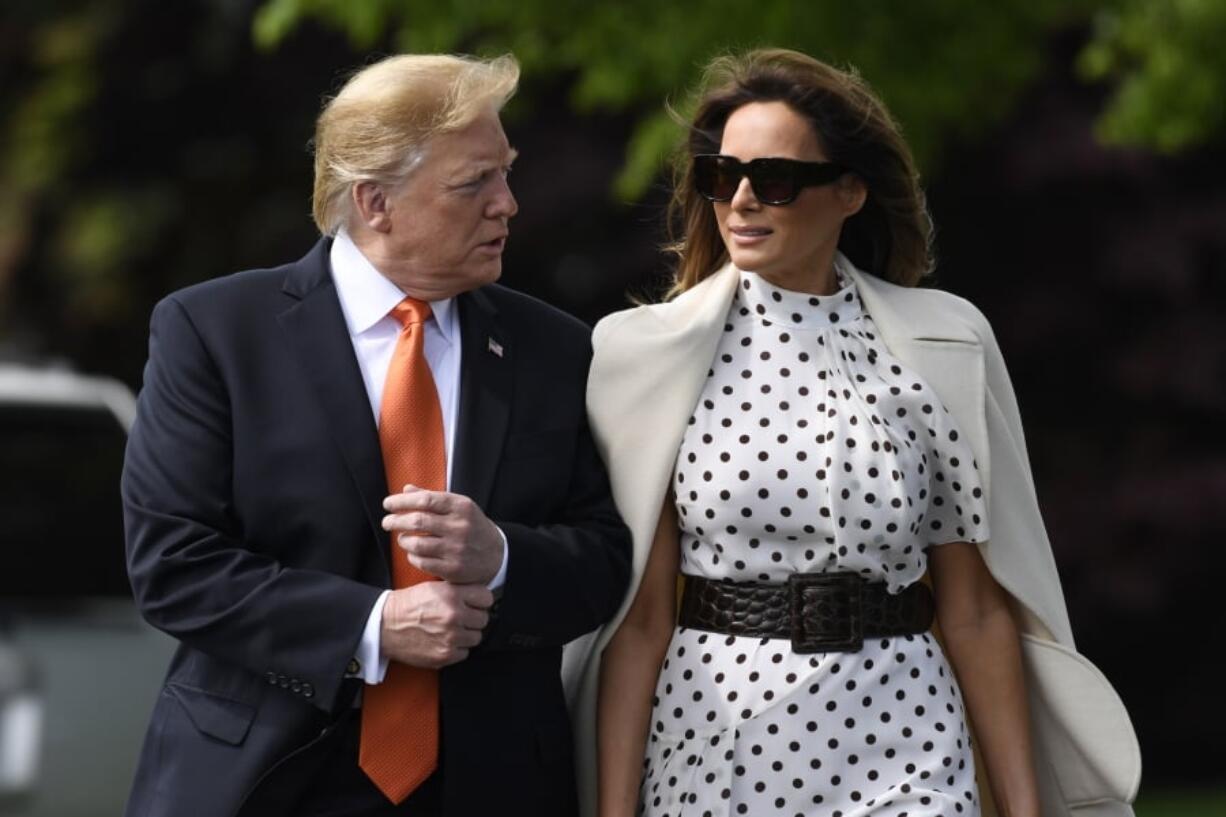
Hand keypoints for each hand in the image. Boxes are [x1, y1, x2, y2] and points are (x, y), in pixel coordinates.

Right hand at [380, 581, 493, 667]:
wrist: (385, 625)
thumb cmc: (409, 605)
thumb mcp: (435, 587)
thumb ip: (459, 590)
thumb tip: (482, 597)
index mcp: (452, 595)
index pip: (486, 597)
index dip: (480, 600)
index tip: (475, 603)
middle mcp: (454, 615)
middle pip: (483, 619)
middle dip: (474, 618)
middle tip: (461, 618)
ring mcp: (451, 637)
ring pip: (476, 637)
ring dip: (467, 634)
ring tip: (452, 630)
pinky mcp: (445, 655)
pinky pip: (465, 652)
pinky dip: (457, 648)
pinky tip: (445, 641)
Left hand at [382, 486, 504, 584]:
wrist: (497, 555)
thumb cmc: (472, 526)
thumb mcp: (459, 507)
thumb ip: (433, 498)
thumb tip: (406, 489)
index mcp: (461, 507)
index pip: (425, 500)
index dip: (402, 501)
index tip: (388, 504)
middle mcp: (460, 527)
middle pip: (417, 521)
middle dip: (395, 521)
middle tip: (387, 522)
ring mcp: (457, 549)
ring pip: (416, 543)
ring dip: (403, 540)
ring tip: (401, 537)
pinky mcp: (453, 569)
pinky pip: (422, 562)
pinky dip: (412, 556)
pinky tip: (412, 552)